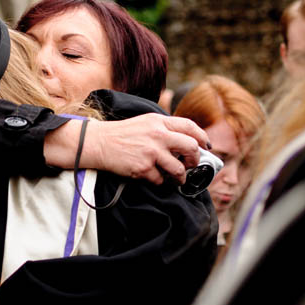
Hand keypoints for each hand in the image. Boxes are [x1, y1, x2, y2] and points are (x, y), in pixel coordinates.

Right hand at [45, 114, 208, 184]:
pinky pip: (160, 180)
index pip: (190, 127)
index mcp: (159, 121)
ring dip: (180, 177)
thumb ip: (164, 129)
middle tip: (191, 165)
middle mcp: (158, 135)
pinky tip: (154, 178)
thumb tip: (187, 143)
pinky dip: (159, 182)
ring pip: (179, 169)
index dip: (202, 138)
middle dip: (195, 160)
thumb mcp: (145, 122)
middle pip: (191, 148)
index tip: (206, 146)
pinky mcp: (143, 168)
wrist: (98, 142)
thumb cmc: (122, 133)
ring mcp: (151, 152)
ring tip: (176, 178)